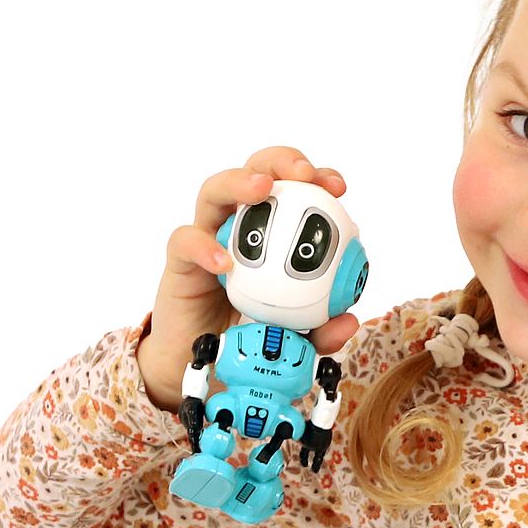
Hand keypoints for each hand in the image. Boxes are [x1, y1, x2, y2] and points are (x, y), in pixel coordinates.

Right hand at [141, 145, 361, 412]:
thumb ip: (320, 329)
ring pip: (213, 192)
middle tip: (305, 174)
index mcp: (272, 234)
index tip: (339, 188)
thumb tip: (348, 321)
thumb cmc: (249, 338)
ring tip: (262, 188)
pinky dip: (204, 247)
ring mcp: (207, 239)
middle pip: (255, 172)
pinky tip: (225, 262)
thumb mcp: (294, 338)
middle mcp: (238, 227)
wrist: (202, 366)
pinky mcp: (180, 262)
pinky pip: (185, 242)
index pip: (294, 191)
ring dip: (238, 181)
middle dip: (281, 161)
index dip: (317, 179)